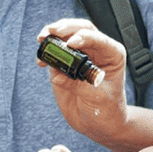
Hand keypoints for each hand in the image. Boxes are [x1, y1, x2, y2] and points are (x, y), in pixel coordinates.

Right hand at [36, 18, 131, 147]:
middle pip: (80, 29)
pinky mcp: (64, 65)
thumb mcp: (98, 97)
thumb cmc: (107, 109)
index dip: (84, 37)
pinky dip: (45, 53)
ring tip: (42, 39)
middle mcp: (96, 51)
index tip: (71, 43)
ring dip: (52, 35)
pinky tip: (40, 61)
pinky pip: (53, 54)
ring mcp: (79, 56)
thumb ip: (79, 83)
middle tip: (51, 32)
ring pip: (65, 37)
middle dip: (65, 28)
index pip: (98, 39)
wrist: (98, 123)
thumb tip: (57, 73)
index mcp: (112, 54)